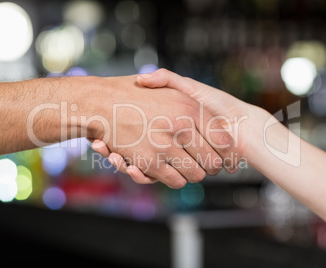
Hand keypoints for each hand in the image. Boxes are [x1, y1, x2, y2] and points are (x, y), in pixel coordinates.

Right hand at [81, 75, 234, 187]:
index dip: (226, 152)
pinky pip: (175, 181)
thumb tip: (220, 126)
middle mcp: (181, 126)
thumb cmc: (135, 94)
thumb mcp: (169, 88)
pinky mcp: (149, 162)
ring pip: (195, 175)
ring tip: (185, 164)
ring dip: (192, 173)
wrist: (100, 102)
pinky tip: (169, 167)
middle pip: (212, 161)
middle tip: (203, 163)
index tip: (221, 155)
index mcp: (190, 107)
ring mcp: (164, 146)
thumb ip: (194, 105)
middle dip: (210, 166)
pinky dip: (175, 178)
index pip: (224, 140)